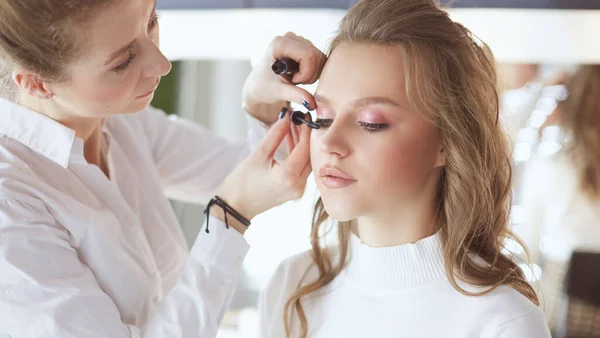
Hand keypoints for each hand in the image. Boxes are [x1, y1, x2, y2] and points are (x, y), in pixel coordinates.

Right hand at [215, 113, 311, 233]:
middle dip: (305, 136)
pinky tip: (290, 141)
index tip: (305, 116)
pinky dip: (297, 155)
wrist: (236, 207)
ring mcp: (298, 190)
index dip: (306, 130)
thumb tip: (287, 117)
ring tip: (292, 127)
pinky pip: (301, 169)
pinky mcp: (294, 191)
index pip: (304, 148)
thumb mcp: (259, 155)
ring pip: (306, 162)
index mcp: (289, 176)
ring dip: (301, 144)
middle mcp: (298, 185)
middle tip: (299, 119)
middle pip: (308, 155)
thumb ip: (275, 135)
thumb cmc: (242, 183)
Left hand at [242, 32, 326, 124]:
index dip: (306, 72)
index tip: (293, 81)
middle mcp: (290, 37)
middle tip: (295, 82)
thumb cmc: (264, 86)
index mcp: (280, 44)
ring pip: (320, 58)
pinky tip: (300, 75)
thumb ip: (295, 95)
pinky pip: (320, 60)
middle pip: (316, 56)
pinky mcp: (305, 46)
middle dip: (310, 75)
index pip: (307, 55)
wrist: (260, 85)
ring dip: (312, 74)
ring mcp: (298, 41)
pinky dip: (314, 72)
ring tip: (296, 79)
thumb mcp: (278, 92)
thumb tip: (312, 103)